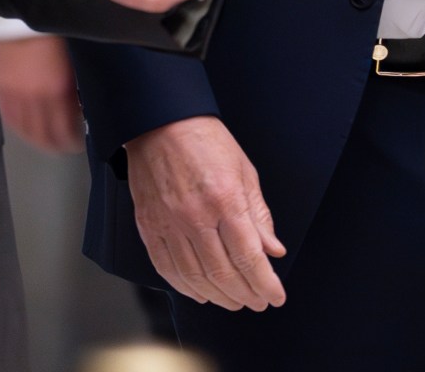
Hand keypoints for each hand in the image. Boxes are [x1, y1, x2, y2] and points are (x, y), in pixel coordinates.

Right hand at [0, 37, 83, 153]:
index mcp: (57, 89)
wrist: (24, 16)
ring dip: (37, 140)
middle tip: (63, 146)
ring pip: (26, 131)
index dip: (73, 140)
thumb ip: (74, 87)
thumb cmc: (53, 33)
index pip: (66, 129)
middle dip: (56, 145)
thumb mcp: (72, 62)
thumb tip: (81, 107)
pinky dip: (18, 127)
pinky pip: (9, 117)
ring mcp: (15, 94)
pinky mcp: (1, 88)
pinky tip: (25, 129)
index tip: (78, 142)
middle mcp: (35, 96)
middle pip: (45, 135)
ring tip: (45, 142)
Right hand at [125, 115, 285, 310]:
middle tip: (257, 302)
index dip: (265, 283)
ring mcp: (169, 224)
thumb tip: (273, 250)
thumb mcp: (245, 172)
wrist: (160, 122)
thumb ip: (259, 215)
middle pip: (223, 273)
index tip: (275, 296)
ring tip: (234, 301)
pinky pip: (167, 268)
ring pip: (195, 277)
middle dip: (245, 294)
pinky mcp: (149, 226)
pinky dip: (185, 287)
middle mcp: (196, 217)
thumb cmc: (205, 141)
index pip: (249, 256)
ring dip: (218, 296)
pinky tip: (200, 293)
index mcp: (225, 200)